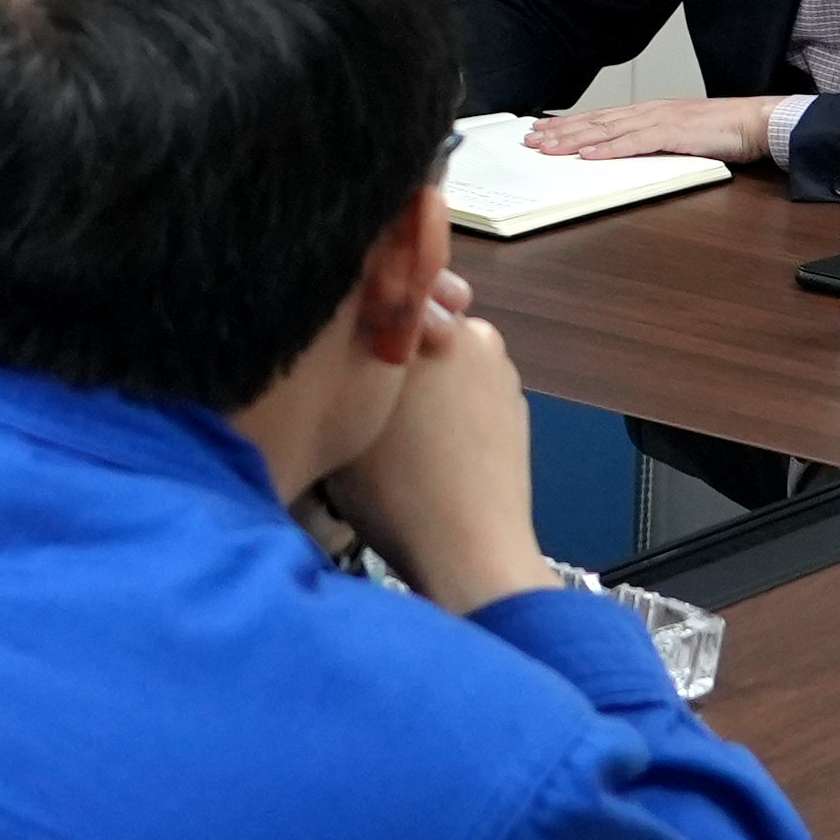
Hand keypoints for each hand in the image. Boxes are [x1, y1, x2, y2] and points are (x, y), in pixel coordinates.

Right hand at [325, 285, 550, 609]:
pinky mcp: (516, 405)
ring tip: (399, 426)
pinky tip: (432, 444)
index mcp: (424, 325)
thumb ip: (334, 373)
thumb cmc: (399, 493)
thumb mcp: (339, 426)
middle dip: (395, 346)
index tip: (338, 342)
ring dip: (427, 376)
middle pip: (420, 322)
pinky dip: (453, 405)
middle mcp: (470, 333)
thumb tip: (323, 351)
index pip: (383, 290)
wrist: (470, 550)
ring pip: (448, 356)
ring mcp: (500, 370)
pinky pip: (473, 389)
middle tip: (364, 386)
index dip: (357, 316)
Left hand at [523, 96, 770, 167]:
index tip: (542, 129)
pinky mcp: (673, 133)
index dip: (568, 123)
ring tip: (548, 148)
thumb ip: (651, 141)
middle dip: (560, 131)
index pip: (600, 117)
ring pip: (607, 130)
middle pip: (595, 121)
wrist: (755, 121)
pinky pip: (634, 143)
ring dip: (575, 140)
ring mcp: (659, 120)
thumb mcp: (678, 136)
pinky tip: (588, 155)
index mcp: (648, 112)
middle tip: (531, 140)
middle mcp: (648, 111)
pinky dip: (609, 149)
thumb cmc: (722, 130)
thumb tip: (624, 152)